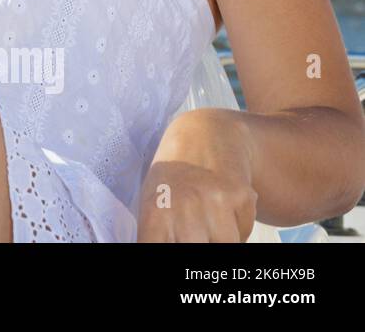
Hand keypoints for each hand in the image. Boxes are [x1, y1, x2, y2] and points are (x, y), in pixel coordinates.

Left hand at [136, 109, 258, 241]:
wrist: (204, 136)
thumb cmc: (172, 180)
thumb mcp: (153, 205)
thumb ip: (156, 237)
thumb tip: (154, 252)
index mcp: (154, 213)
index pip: (157, 251)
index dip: (166, 260)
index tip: (174, 247)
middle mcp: (183, 206)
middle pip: (199, 253)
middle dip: (200, 247)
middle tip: (197, 236)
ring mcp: (214, 201)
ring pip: (226, 247)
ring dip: (221, 242)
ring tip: (209, 225)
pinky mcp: (240, 196)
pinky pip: (244, 233)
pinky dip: (238, 230)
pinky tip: (225, 209)